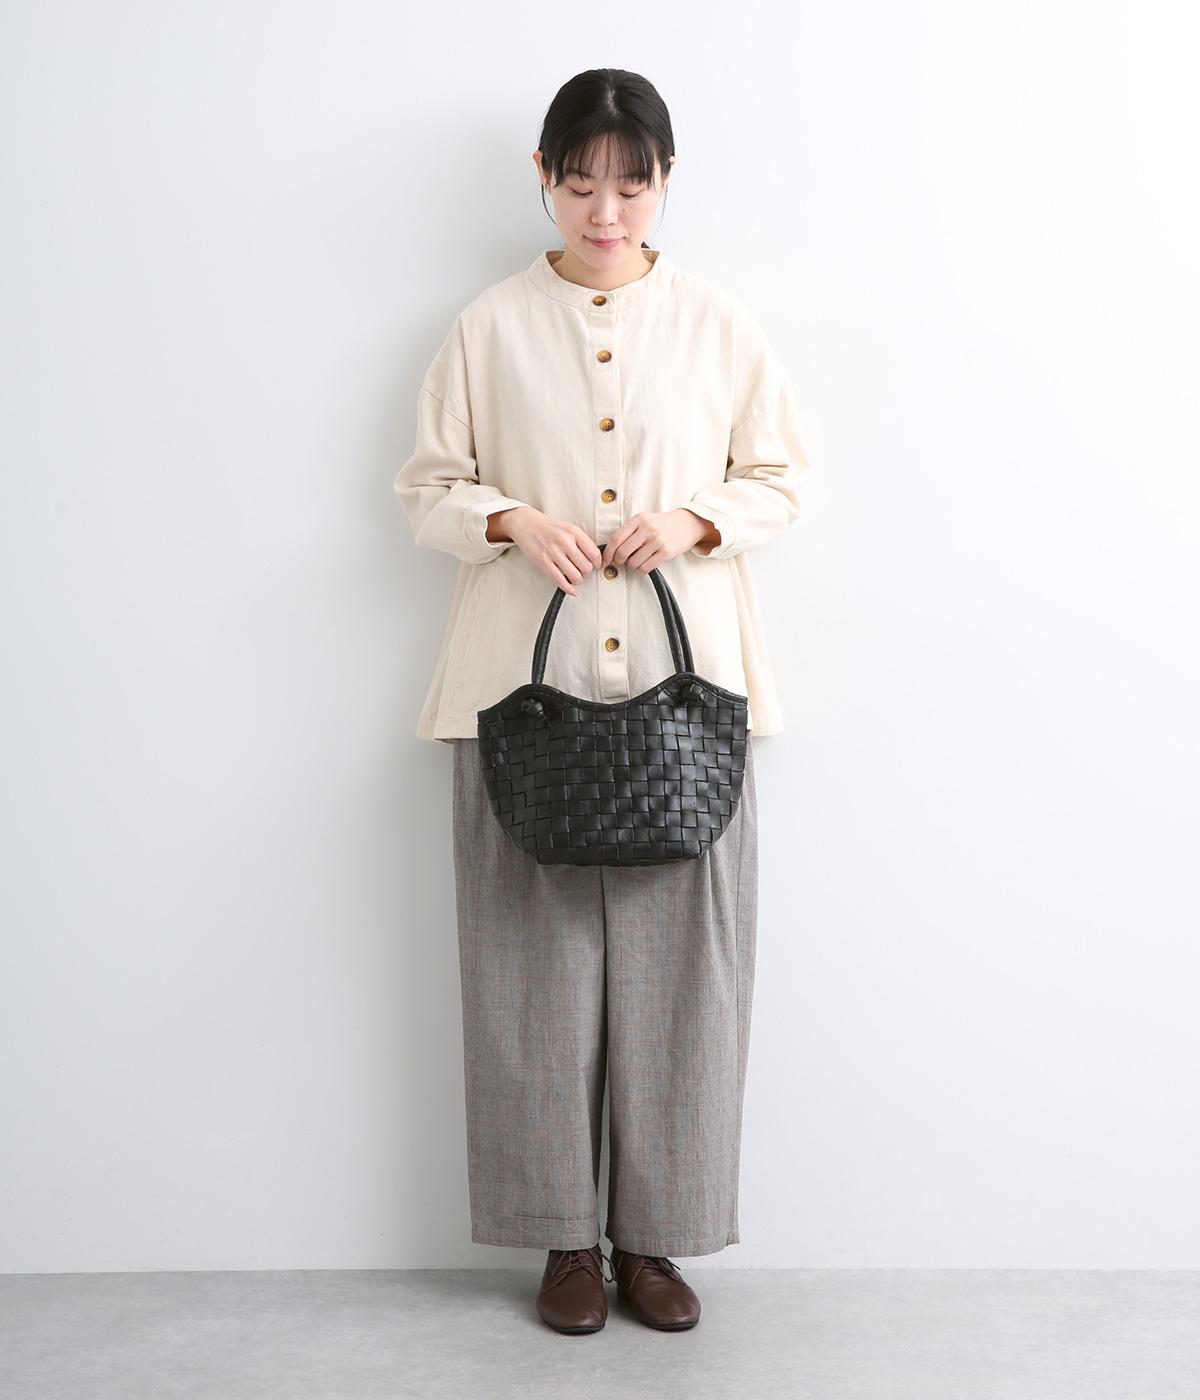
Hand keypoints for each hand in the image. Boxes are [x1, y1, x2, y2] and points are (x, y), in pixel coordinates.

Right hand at [489, 506, 602, 595]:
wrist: (525, 523)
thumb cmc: (548, 527)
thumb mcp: (568, 528)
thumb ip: (581, 541)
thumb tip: (596, 559)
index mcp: (574, 532)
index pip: (595, 554)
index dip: (597, 564)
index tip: (594, 566)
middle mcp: (565, 541)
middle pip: (587, 567)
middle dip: (587, 573)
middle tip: (582, 571)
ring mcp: (553, 552)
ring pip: (575, 576)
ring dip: (577, 580)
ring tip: (575, 577)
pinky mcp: (543, 561)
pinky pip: (560, 580)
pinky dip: (568, 588)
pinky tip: (570, 589)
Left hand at [600, 509, 716, 571]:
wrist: (686, 523)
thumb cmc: (661, 524)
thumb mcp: (644, 520)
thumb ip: (629, 531)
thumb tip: (611, 551)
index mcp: (638, 519)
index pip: (616, 539)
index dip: (608, 552)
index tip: (605, 560)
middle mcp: (647, 528)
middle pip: (622, 552)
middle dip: (618, 561)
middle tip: (621, 562)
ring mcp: (657, 540)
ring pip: (633, 562)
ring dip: (632, 566)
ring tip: (637, 561)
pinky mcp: (666, 552)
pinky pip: (646, 567)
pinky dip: (641, 570)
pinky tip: (644, 565)